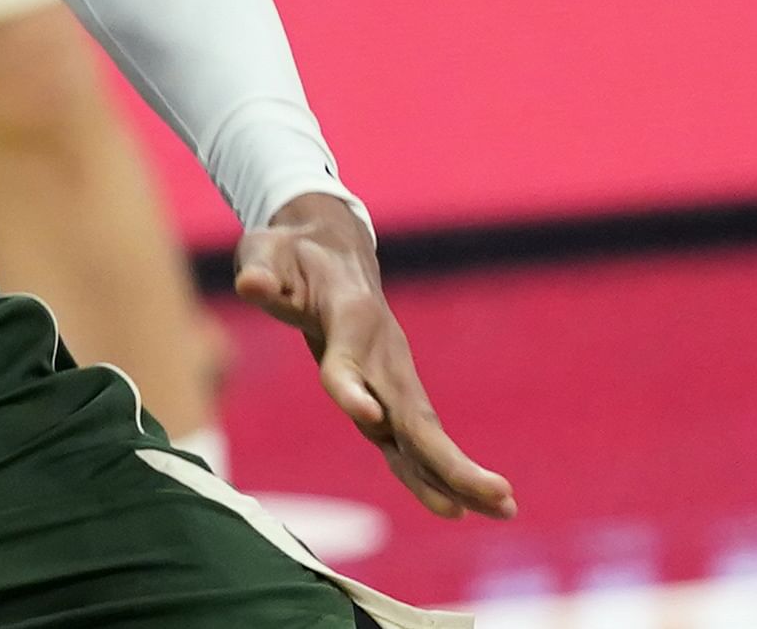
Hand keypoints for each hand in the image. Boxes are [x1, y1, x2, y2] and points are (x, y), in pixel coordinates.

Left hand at [235, 194, 515, 521]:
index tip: (368, 418)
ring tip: (504, 509)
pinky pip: (411, 439)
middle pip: (413, 413)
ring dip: (457, 473)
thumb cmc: (289, 255)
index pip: (347, 362)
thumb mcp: (266, 254)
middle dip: (447, 458)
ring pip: (423, 432)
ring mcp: (390, 376)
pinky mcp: (388, 393)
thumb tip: (252, 284)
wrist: (328, 247)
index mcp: (349, 317)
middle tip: (495, 493)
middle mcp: (381, 353)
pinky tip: (460, 507)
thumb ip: (262, 273)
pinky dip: (435, 472)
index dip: (352, 389)